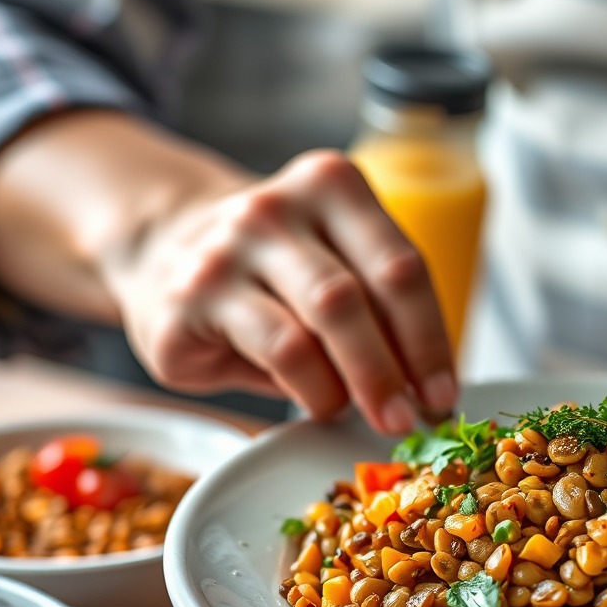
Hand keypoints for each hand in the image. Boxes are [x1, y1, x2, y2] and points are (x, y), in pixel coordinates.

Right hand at [0, 111, 455, 435]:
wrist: (162, 248)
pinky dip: (310, 389)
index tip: (444, 393)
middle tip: (410, 421)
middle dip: (394, 370)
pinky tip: (319, 403)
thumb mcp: (331, 264)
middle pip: (357, 296)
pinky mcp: (190, 298)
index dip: (430, 338)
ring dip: (355, 385)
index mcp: (330, 185)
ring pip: (314, 325)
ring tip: (369, 417)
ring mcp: (226, 248)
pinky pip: (273, 351)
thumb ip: (375, 307)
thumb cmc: (269, 272)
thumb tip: (426, 388)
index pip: (399, 266)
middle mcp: (276, 207)